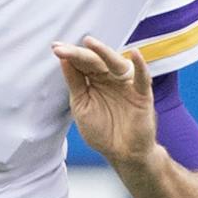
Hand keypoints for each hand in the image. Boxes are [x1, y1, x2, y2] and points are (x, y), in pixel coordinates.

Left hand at [53, 36, 157, 169]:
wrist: (123, 154)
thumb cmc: (102, 130)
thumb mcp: (82, 105)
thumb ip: (75, 83)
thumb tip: (63, 59)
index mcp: (95, 79)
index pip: (81, 63)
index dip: (69, 55)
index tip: (55, 48)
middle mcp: (111, 78)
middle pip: (95, 61)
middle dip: (78, 54)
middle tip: (61, 49)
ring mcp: (127, 84)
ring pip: (116, 63)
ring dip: (104, 52)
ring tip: (90, 43)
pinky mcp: (142, 95)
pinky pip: (143, 78)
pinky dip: (141, 66)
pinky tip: (134, 55)